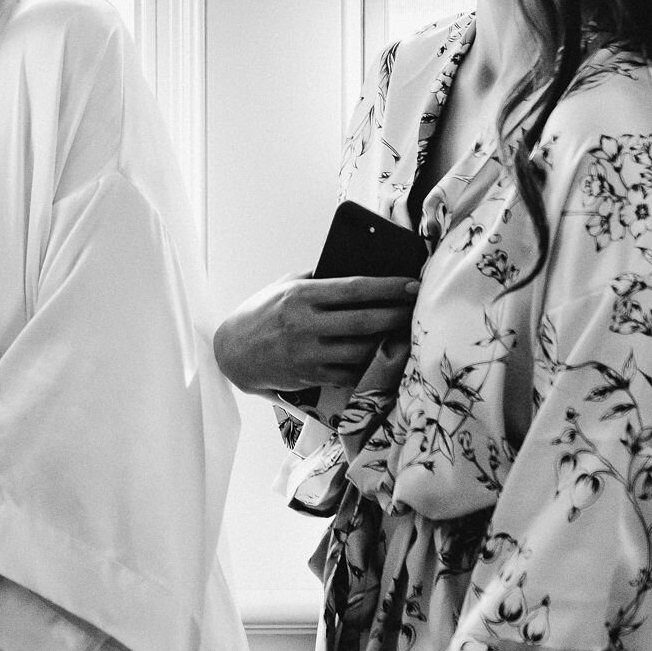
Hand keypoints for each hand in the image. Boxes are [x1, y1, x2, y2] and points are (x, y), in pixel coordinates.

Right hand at [212, 271, 416, 395]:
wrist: (233, 352)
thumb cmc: (262, 312)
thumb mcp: (284, 286)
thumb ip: (318, 280)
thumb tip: (360, 274)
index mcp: (301, 296)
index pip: (354, 289)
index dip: (388, 287)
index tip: (411, 284)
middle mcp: (305, 325)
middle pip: (364, 321)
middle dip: (397, 314)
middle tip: (418, 308)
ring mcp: (308, 354)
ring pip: (362, 350)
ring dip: (389, 341)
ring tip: (407, 331)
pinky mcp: (310, 376)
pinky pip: (350, 373)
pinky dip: (371, 365)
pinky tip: (385, 356)